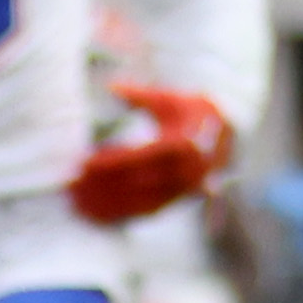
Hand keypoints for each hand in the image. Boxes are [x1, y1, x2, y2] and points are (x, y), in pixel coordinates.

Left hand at [68, 83, 231, 226]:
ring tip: (78, 204)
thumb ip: (140, 96)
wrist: (231, 134)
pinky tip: (98, 214)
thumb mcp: (170, 98)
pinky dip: (121, 215)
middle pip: (136, 184)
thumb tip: (111, 87)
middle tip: (71, 187)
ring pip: (139, 203)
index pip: (139, 158)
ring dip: (107, 206)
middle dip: (101, 187)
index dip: (109, 163)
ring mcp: (185, 191)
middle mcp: (186, 172)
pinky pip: (146, 212)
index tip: (82, 164)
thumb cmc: (194, 111)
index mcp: (183, 145)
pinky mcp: (180, 201)